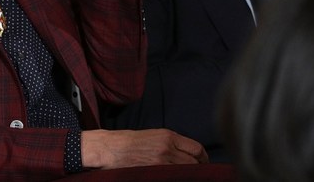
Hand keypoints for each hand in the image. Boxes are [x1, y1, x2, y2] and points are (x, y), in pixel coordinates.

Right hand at [81, 128, 208, 168]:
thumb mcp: (152, 136)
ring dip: (188, 175)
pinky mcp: (154, 172)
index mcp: (168, 136)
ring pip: (186, 172)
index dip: (204, 159)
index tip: (203, 164)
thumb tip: (186, 155)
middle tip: (198, 175)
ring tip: (186, 177)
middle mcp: (168, 147)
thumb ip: (171, 143)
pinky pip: (173, 177)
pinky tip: (174, 178)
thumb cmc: (128, 142)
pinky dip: (177, 178)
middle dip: (198, 169)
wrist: (110, 148)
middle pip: (194, 162)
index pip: (196, 148)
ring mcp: (161, 161)